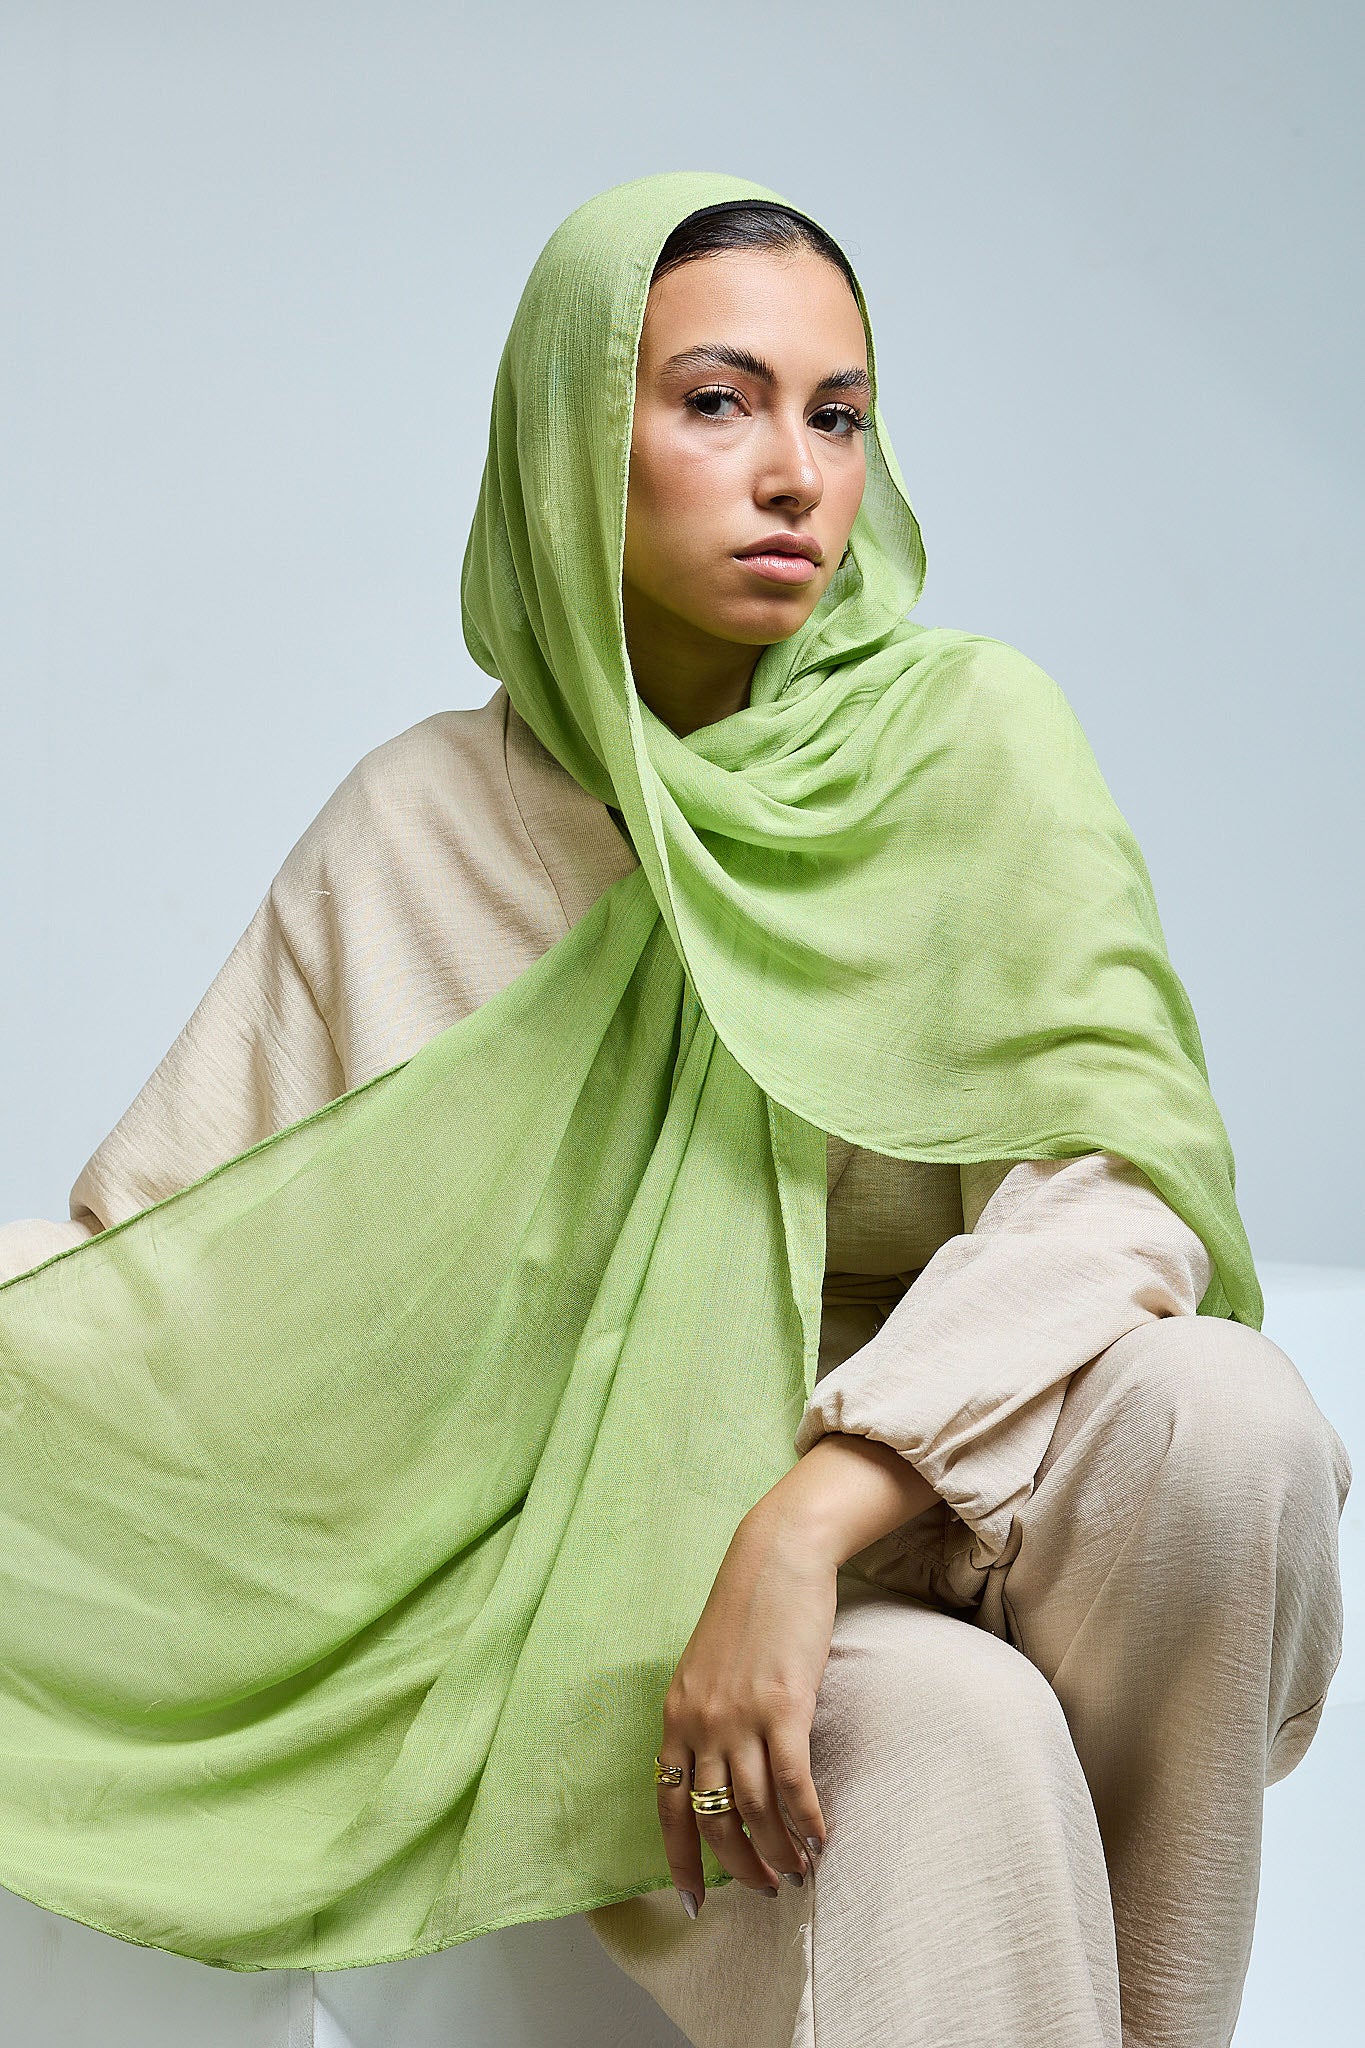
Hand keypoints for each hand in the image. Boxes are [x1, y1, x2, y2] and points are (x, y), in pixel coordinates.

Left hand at [656, 1509, 834, 1908]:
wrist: (776, 1558)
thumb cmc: (748, 1611)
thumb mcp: (707, 1669)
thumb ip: (706, 1718)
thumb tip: (720, 1772)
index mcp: (676, 1716)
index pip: (668, 1805)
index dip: (681, 1859)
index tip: (694, 1901)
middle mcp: (701, 1723)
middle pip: (714, 1818)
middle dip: (739, 1864)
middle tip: (765, 1888)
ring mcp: (741, 1717)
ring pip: (755, 1810)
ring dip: (778, 1851)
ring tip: (798, 1871)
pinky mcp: (785, 1707)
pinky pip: (792, 1783)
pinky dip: (807, 1820)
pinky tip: (821, 1838)